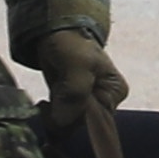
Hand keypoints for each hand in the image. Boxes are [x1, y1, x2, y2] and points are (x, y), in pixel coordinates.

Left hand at [25, 20, 126, 157]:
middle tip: (45, 106)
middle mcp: (105, 102)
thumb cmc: (71, 44)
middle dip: (61, 119)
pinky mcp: (72, 105)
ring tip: (44, 104)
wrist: (55, 33)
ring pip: (70, 124)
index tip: (53, 109)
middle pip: (82, 123)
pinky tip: (44, 106)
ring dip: (53, 119)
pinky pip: (61, 120)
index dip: (74, 118)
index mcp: (114, 92)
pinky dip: (50, 117)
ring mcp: (88, 104)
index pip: (96, 119)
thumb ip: (75, 92)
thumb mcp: (77, 63)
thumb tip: (63, 122)